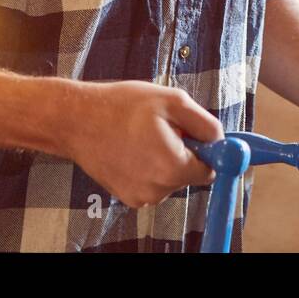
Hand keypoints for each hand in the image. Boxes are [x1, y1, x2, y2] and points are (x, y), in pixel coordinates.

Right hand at [62, 81, 222, 208]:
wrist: (76, 120)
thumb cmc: (121, 106)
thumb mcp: (171, 101)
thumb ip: (204, 123)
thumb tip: (222, 140)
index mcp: (173, 166)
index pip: (209, 170)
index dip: (206, 150)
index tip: (198, 137)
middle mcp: (158, 189)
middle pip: (188, 174)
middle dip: (182, 152)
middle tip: (162, 127)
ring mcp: (140, 196)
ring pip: (169, 178)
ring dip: (163, 159)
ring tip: (141, 135)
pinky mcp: (126, 197)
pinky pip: (151, 183)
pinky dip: (146, 167)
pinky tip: (130, 148)